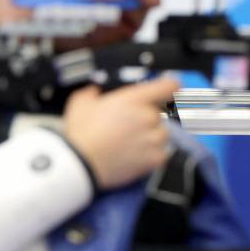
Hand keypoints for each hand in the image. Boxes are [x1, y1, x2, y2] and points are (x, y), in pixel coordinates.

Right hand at [63, 77, 178, 190]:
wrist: (81, 164)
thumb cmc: (80, 134)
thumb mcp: (80, 102)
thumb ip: (94, 91)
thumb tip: (97, 91)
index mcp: (133, 99)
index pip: (169, 86)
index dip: (168, 86)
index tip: (165, 90)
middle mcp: (148, 117)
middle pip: (158, 113)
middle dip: (144, 118)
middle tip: (125, 126)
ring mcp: (154, 139)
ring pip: (160, 134)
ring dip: (149, 136)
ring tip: (127, 143)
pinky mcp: (155, 159)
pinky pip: (160, 153)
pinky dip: (149, 154)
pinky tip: (131, 154)